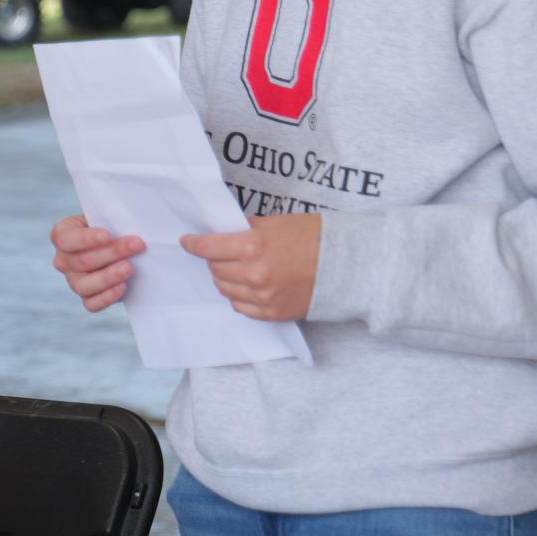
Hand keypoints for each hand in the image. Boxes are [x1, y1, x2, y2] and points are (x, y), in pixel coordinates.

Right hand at [50, 215, 145, 312]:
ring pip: (84, 285)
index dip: (85, 239)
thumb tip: (132, 222)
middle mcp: (64, 260)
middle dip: (111, 253)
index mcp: (63, 235)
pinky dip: (107, 297)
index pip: (64, 239)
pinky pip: (92, 303)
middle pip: (81, 261)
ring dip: (108, 276)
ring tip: (130, 268)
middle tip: (136, 245)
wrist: (123, 244)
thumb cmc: (114, 225)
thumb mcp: (109, 215)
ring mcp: (74, 281)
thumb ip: (113, 216)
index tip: (107, 235)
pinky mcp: (88, 297)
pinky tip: (123, 286)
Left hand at [180, 214, 320, 321]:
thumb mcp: (279, 222)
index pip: (208, 247)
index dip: (193, 244)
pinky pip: (240, 306)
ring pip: (224, 289)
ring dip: (224, 278)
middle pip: (215, 269)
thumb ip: (249, 229)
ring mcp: (262, 297)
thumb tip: (228, 232)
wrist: (350, 266)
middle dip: (214, 259)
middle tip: (219, 253)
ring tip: (234, 269)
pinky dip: (238, 295)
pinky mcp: (271, 313)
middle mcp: (253, 274)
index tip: (186, 241)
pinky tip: (247, 285)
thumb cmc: (317, 238)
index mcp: (253, 246)